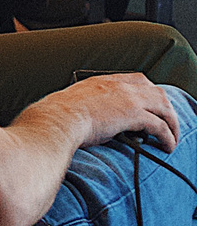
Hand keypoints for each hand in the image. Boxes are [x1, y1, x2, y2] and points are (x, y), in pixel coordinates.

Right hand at [22, 71, 179, 153]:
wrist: (55, 121)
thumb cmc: (54, 118)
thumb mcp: (69, 105)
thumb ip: (83, 108)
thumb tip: (83, 123)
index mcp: (101, 81)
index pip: (136, 79)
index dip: (149, 92)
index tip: (152, 105)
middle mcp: (117, 85)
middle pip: (156, 91)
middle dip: (166, 108)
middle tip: (168, 123)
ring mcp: (127, 98)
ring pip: (164, 106)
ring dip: (172, 122)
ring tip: (172, 137)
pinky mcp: (133, 115)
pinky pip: (160, 125)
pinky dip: (168, 136)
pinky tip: (168, 146)